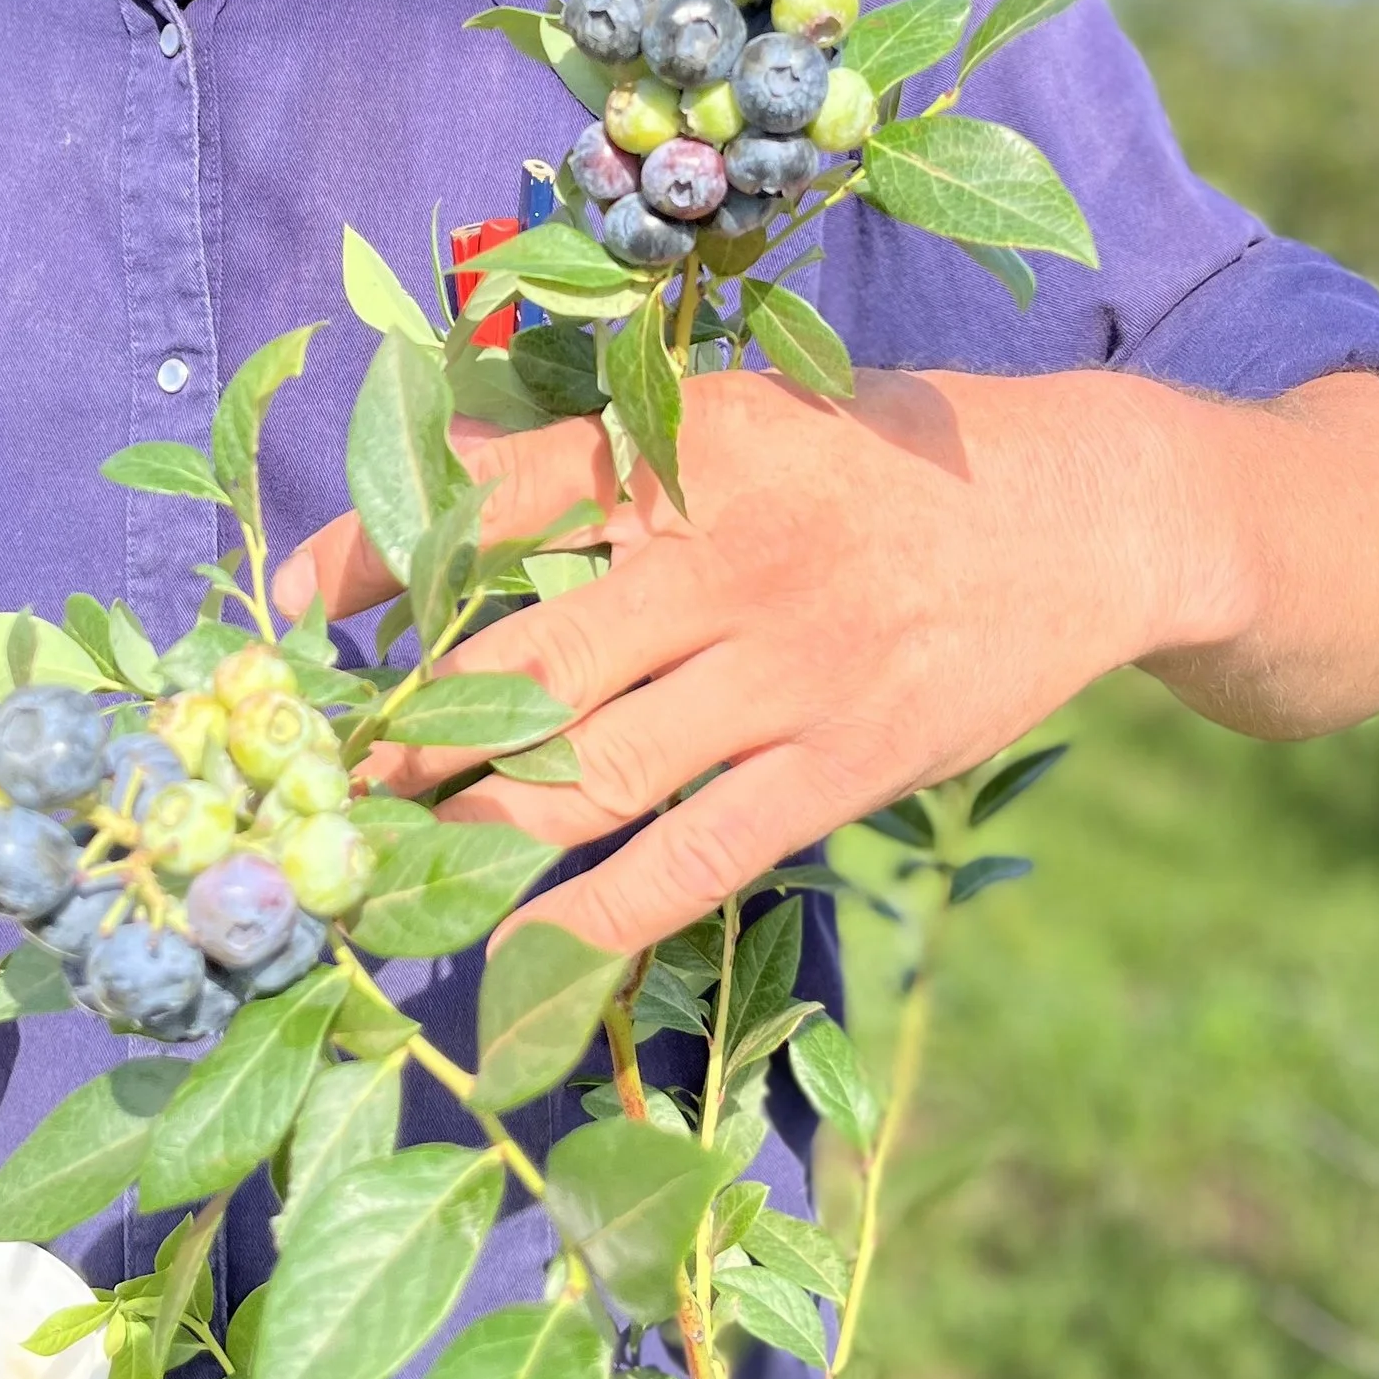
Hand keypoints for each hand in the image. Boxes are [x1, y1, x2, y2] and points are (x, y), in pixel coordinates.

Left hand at [277, 366, 1223, 952]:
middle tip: (314, 789)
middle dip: (403, 737)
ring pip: (587, 772)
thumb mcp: (742, 416)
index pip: (496, 499)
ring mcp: (789, 667)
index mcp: (686, 446)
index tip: (291, 613)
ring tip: (381, 872)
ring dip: (468, 835)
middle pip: (523, 662)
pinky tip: (513, 962)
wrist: (1087, 513)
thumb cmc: (877, 462)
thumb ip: (600, 454)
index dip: (379, 556)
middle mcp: (727, 551)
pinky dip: (593, 920)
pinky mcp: (845, 763)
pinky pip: (692, 858)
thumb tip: (434, 479)